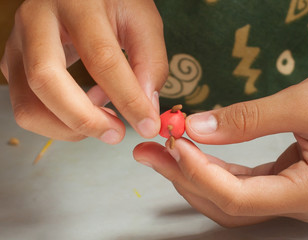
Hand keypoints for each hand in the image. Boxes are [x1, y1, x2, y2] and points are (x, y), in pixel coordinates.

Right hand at [0, 0, 166, 142]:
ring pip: (28, 105)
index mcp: (76, 3)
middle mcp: (36, 20)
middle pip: (46, 82)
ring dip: (70, 126)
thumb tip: (146, 111)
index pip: (101, 59)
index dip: (127, 99)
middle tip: (116, 133)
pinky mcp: (12, 63)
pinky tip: (87, 104)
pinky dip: (60, 119)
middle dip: (85, 120)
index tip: (148, 125)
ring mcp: (17, 43)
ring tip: (104, 115)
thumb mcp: (142, 21)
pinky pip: (29, 106)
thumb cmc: (113, 3)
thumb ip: (150, 63)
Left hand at [134, 56, 307, 225]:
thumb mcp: (304, 102)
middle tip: (150, 152)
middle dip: (185, 176)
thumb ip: (248, 119)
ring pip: (230, 195)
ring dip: (194, 172)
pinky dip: (213, 166)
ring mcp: (291, 192)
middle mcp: (298, 201)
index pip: (240, 198)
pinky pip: (241, 180)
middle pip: (228, 202)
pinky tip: (192, 150)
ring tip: (162, 149)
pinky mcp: (285, 177)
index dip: (200, 173)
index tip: (174, 143)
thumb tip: (197, 127)